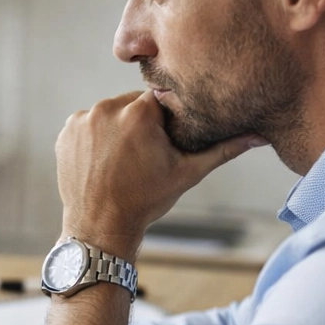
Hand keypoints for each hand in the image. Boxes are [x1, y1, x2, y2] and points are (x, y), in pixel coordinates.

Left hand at [56, 91, 263, 256]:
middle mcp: (107, 109)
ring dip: (119, 128)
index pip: (161, 97)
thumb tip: (259, 135)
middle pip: (134, 103)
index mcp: (139, 114)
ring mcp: (83, 120)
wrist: (100, 227)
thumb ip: (222, 149)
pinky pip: (88, 124)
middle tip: (146, 153)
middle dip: (142, 122)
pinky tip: (105, 160)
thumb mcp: (187, 173)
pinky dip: (97, 136)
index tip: (167, 137)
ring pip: (111, 112)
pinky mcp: (66, 132)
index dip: (167, 117)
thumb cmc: (146, 201)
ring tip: (124, 159)